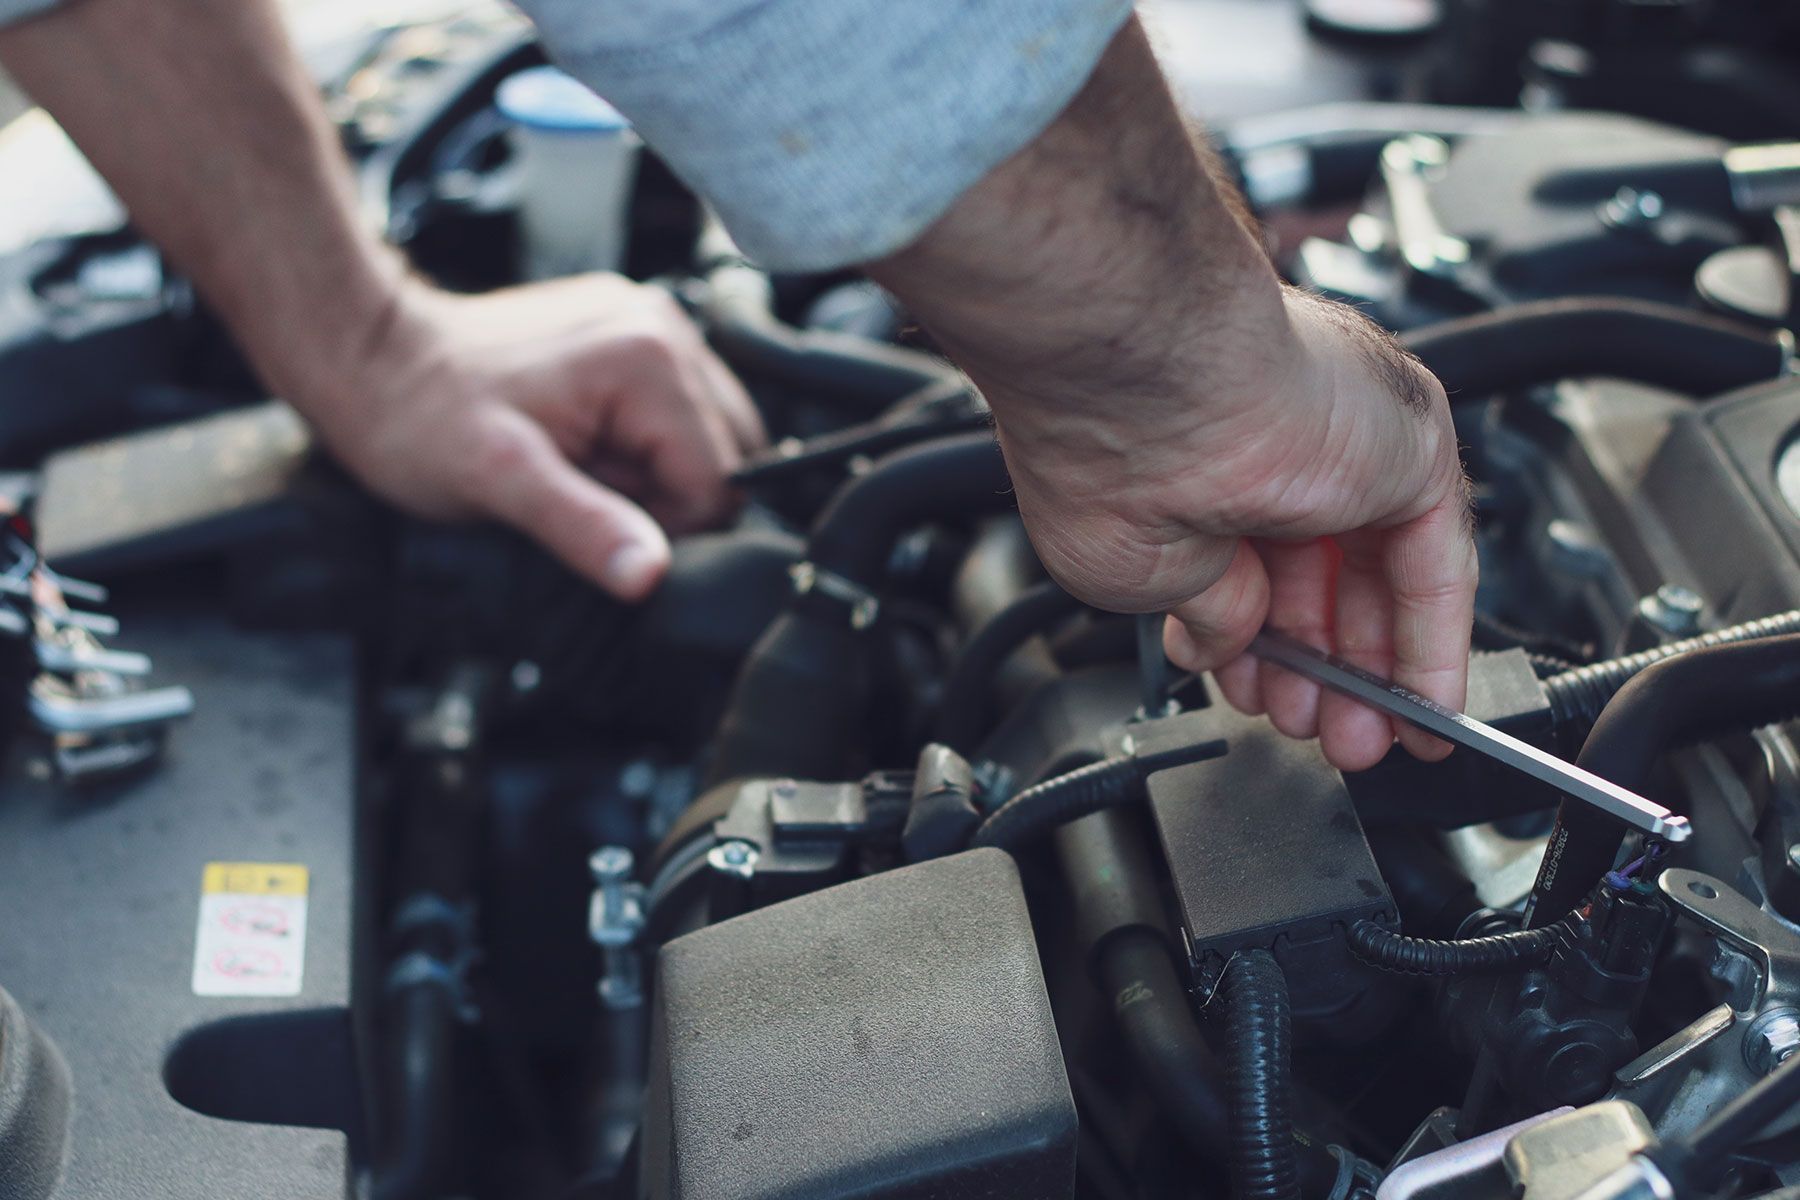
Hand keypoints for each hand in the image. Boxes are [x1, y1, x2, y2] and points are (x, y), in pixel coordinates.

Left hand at [311, 274, 764, 600]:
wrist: (371, 357)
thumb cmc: (418, 416)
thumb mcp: (500, 484)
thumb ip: (585, 528)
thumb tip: (651, 575)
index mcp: (648, 359)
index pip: (718, 482)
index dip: (664, 525)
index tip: (592, 514)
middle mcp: (664, 328)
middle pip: (726, 457)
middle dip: (662, 493)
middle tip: (580, 484)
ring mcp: (650, 324)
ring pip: (708, 437)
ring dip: (653, 470)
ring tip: (580, 462)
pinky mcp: (631, 334)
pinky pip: (676, 411)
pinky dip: (640, 442)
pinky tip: (585, 441)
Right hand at [995, 288, 1475, 770]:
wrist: (1146, 386)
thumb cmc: (1112, 448)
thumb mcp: (1144, 572)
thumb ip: (1203, 611)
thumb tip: (1225, 643)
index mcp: (1205, 456)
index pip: (1254, 564)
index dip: (1262, 647)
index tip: (1266, 697)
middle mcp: (1281, 442)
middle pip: (1325, 579)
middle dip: (1318, 673)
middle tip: (1312, 730)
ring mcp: (1350, 445)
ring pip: (1381, 579)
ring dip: (1373, 675)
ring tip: (1354, 737)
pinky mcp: (1410, 452)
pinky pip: (1436, 567)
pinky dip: (1433, 646)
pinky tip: (1424, 706)